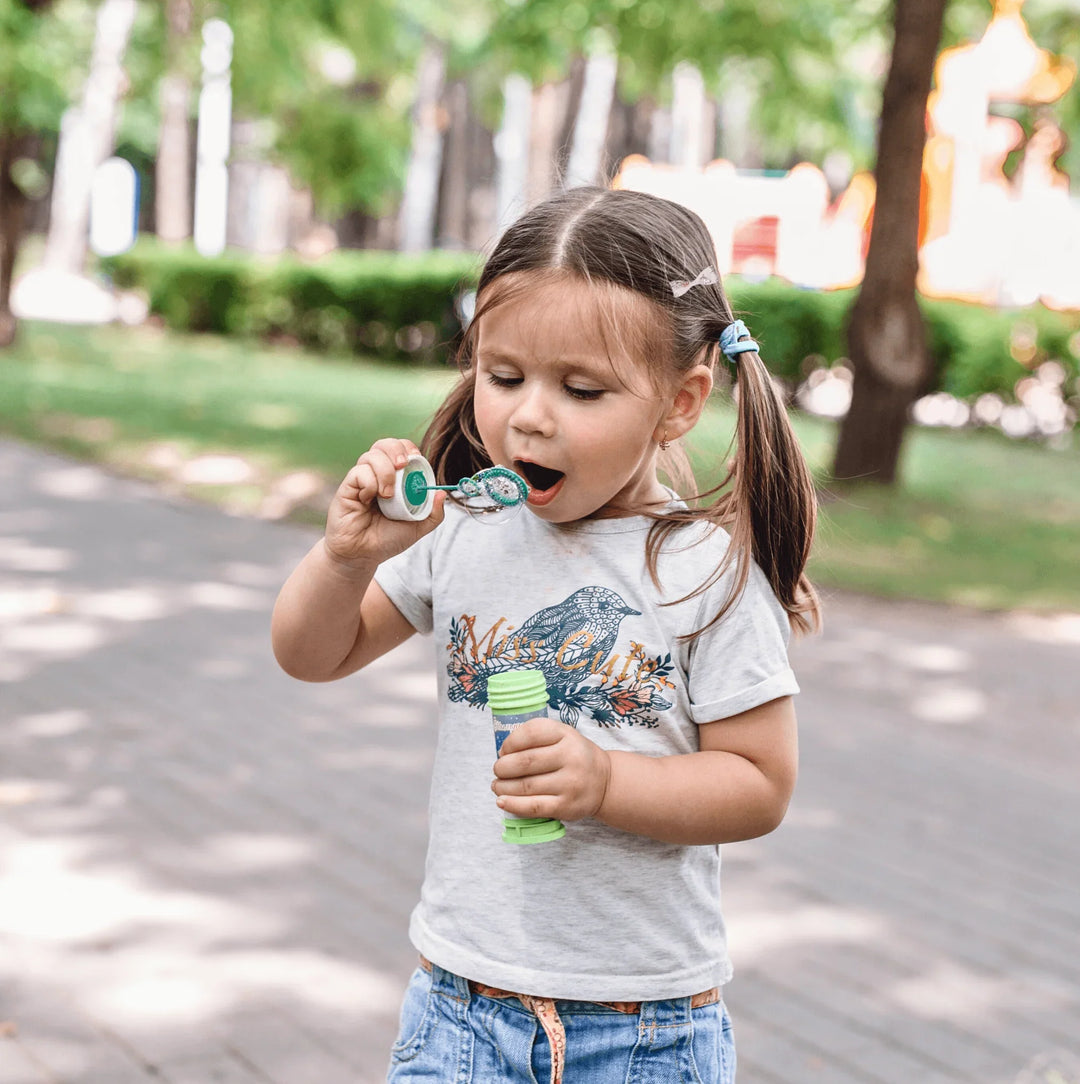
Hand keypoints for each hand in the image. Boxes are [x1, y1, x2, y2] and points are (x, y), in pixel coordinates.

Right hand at [324, 438, 443, 569]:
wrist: (363, 556)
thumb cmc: (387, 539)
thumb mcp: (418, 528)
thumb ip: (433, 513)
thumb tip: (442, 493)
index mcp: (395, 479)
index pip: (400, 450)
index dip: (408, 448)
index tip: (416, 459)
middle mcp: (376, 475)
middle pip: (383, 444)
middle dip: (395, 449)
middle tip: (403, 465)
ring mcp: (361, 480)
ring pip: (371, 456)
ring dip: (385, 471)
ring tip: (387, 495)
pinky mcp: (347, 488)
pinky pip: (358, 473)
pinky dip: (369, 482)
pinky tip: (369, 499)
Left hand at [492, 718, 611, 822]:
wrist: (605, 782)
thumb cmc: (575, 757)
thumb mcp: (563, 736)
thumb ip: (536, 737)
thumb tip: (503, 754)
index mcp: (567, 735)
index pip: (531, 733)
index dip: (510, 742)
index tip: (503, 751)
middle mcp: (571, 757)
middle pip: (525, 761)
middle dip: (503, 767)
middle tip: (498, 770)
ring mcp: (570, 783)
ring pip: (526, 786)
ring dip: (503, 787)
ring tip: (497, 785)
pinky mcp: (566, 806)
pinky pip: (533, 807)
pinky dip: (513, 805)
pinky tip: (502, 801)